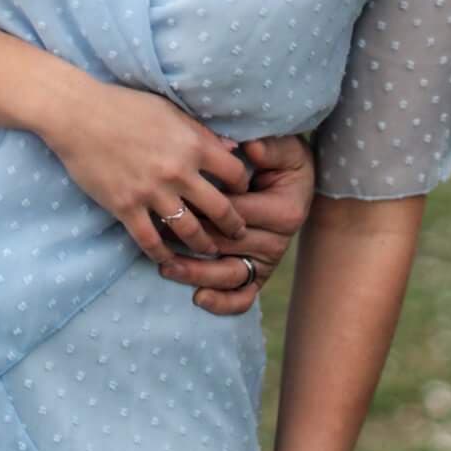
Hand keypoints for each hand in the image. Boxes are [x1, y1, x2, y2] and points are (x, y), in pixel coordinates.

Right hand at [40, 74, 248, 263]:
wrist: (77, 114)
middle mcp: (178, 171)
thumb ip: (202, 132)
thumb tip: (232, 147)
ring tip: (210, 250)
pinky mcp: (125, 207)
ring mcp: (151, 192)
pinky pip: (150, 240)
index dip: (243, 185)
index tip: (241, 193)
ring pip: (189, 230)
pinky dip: (162, 255)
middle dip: (234, 225)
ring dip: (204, 244)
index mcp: (192, 144)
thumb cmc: (124, 105)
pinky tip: (168, 260)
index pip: (235, 172)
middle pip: (221, 208)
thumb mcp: (169, 110)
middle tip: (239, 234)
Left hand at [159, 134, 314, 315]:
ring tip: (167, 268)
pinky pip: (242, 296)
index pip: (235, 211)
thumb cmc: (280, 160)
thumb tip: (250, 147)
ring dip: (197, 274)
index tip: (174, 198)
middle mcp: (277, 241)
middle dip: (191, 240)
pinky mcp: (257, 273)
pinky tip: (198, 298)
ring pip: (230, 274)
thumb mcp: (282, 147)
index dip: (204, 206)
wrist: (293, 180)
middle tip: (157, 231)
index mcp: (283, 211)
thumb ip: (268, 148)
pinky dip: (223, 303)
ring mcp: (266, 261)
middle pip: (226, 245)